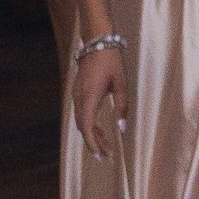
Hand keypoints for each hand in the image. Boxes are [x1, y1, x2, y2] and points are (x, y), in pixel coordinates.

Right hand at [72, 43, 127, 160]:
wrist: (97, 42)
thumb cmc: (111, 61)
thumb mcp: (121, 83)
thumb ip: (122, 106)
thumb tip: (121, 128)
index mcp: (89, 97)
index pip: (86, 127)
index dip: (92, 144)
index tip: (100, 156)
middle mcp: (79, 98)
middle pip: (83, 128)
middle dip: (95, 143)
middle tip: (109, 156)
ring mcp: (77, 95)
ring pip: (81, 122)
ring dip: (93, 135)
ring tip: (107, 146)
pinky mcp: (78, 93)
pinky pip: (82, 114)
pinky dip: (90, 125)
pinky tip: (100, 131)